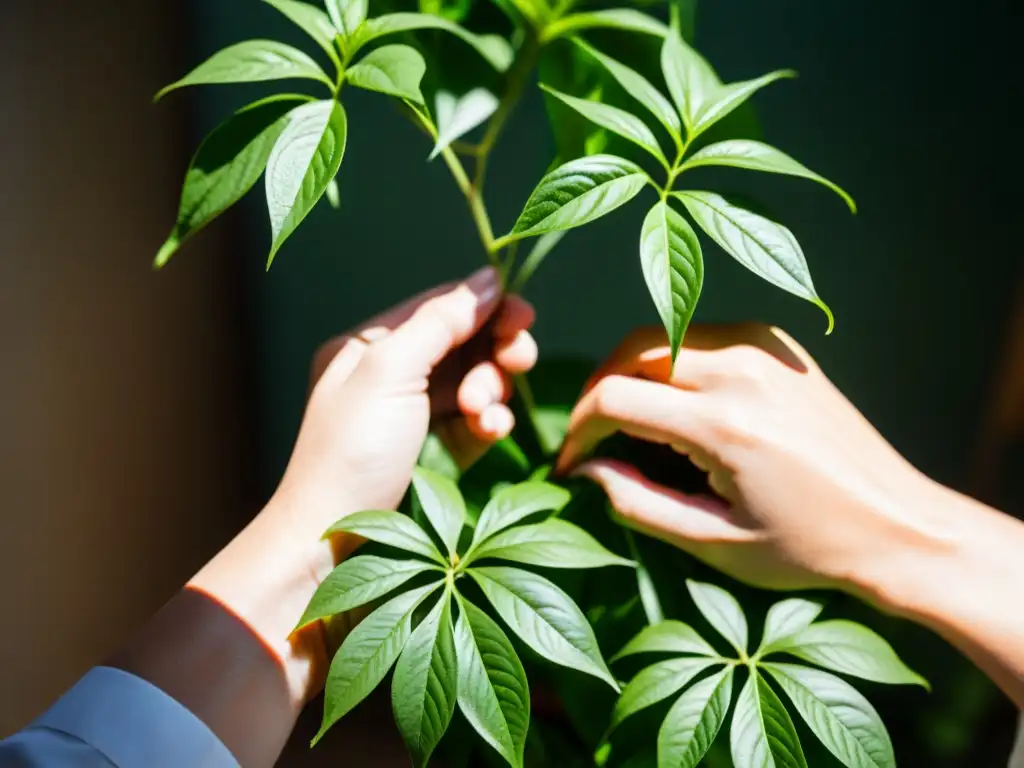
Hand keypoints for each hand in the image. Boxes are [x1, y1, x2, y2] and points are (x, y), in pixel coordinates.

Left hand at [275, 265, 536, 568]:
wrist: (332, 543)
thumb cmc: (351, 451)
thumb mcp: (389, 372)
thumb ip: (440, 321)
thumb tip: (488, 278)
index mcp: (371, 345)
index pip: (440, 307)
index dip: (485, 305)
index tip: (523, 315)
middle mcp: (395, 374)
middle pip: (466, 342)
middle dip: (495, 349)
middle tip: (519, 359)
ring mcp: (419, 414)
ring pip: (478, 380)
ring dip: (493, 388)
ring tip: (482, 412)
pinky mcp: (440, 451)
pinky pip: (479, 421)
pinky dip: (492, 421)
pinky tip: (491, 432)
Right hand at [558, 323, 939, 593]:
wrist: (898, 524)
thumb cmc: (808, 546)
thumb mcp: (714, 542)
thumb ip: (638, 503)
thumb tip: (586, 472)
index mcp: (723, 424)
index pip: (613, 397)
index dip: (577, 430)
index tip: (572, 463)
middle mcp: (742, 370)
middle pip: (631, 350)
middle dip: (597, 390)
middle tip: (591, 437)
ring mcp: (765, 349)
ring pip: (665, 336)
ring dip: (633, 372)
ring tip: (630, 423)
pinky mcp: (781, 345)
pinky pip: (704, 337)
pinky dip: (676, 363)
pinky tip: (681, 406)